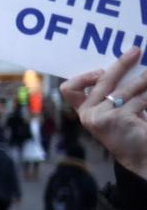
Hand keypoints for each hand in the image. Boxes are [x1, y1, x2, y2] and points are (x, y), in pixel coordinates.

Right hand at [59, 46, 146, 178]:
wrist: (141, 158)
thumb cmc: (131, 133)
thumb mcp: (115, 112)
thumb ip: (113, 95)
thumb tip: (128, 65)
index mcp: (84, 112)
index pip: (69, 89)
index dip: (83, 77)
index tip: (102, 71)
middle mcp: (89, 114)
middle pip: (102, 80)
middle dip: (121, 63)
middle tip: (136, 51)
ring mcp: (102, 117)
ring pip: (127, 89)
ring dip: (145, 78)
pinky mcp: (118, 118)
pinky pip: (140, 99)